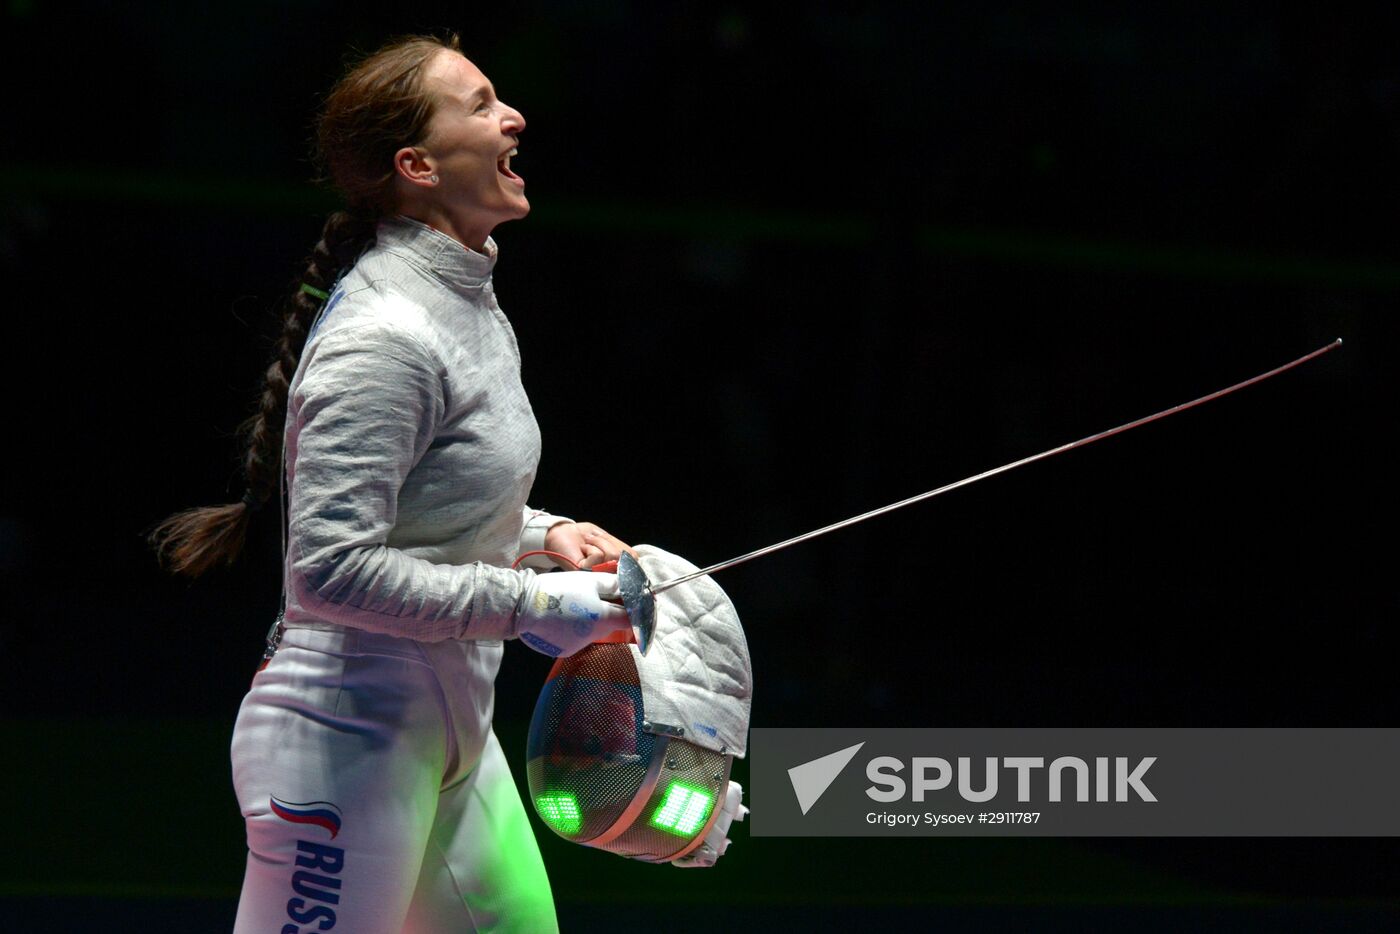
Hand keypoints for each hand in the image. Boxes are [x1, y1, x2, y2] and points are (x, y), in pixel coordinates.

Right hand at [516, 570, 630, 656]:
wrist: (522, 606)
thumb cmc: (557, 590)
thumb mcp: (588, 581)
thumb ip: (613, 585)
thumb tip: (629, 587)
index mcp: (602, 619)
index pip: (631, 619)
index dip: (637, 610)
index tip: (639, 603)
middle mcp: (593, 637)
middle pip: (611, 624)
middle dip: (612, 611)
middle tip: (604, 595)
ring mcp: (578, 645)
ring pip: (594, 630)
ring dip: (593, 618)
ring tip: (576, 603)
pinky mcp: (565, 650)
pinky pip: (578, 638)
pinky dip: (576, 628)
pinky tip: (563, 616)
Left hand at [544, 521, 637, 568]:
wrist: (563, 533)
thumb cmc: (584, 537)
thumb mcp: (609, 540)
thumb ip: (624, 551)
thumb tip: (636, 559)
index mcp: (614, 567)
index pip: (633, 565)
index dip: (628, 556)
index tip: (615, 549)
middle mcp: (607, 575)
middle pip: (623, 558)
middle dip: (609, 544)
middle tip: (595, 541)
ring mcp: (596, 575)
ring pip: (611, 556)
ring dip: (599, 543)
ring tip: (588, 544)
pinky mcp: (585, 573)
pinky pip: (597, 556)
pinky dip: (590, 547)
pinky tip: (582, 549)